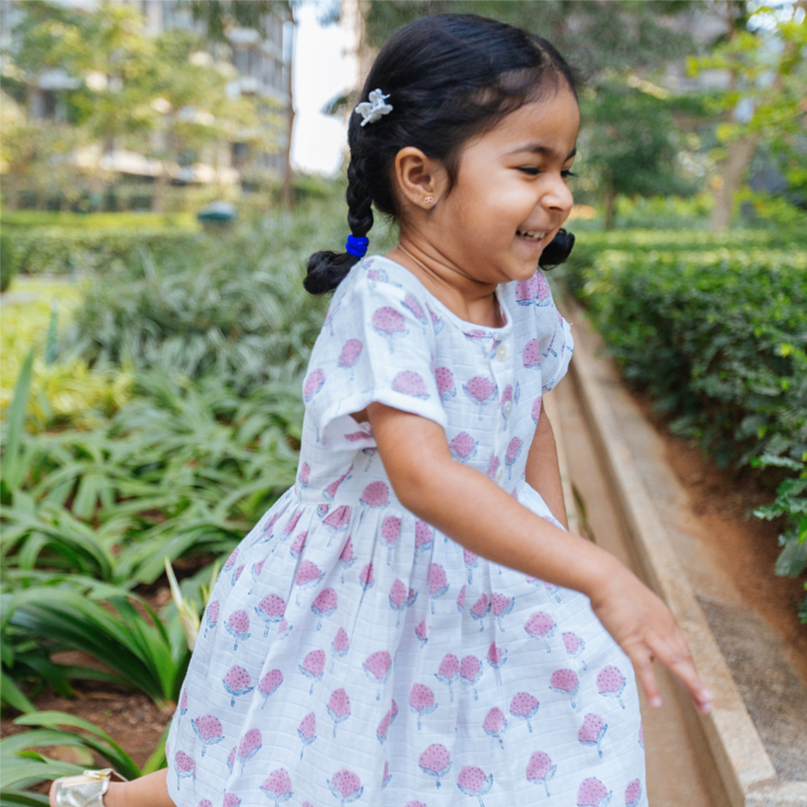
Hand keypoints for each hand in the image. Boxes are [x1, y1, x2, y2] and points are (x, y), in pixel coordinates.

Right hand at [588, 563, 712, 715]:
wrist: (605, 577)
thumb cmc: (615, 588)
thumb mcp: (637, 606)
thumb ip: (644, 624)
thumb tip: (643, 639)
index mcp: (665, 620)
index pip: (683, 650)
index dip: (691, 670)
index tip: (697, 688)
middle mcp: (663, 629)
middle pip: (684, 660)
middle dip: (696, 684)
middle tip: (707, 705)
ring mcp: (649, 635)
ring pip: (675, 663)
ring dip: (691, 684)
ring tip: (703, 705)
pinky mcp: (631, 640)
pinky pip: (643, 667)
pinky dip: (651, 686)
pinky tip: (656, 703)